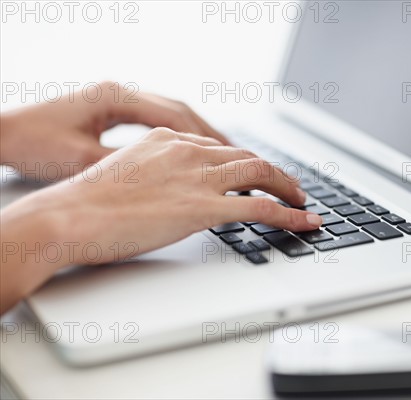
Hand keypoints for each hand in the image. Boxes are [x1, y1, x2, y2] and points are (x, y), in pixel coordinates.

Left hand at [0, 81, 229, 179]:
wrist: (4, 133)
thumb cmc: (34, 144)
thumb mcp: (83, 160)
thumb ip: (127, 165)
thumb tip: (164, 181)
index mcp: (116, 98)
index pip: (175, 116)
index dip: (207, 139)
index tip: (232, 158)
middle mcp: (121, 93)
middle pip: (180, 111)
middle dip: (212, 135)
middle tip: (240, 157)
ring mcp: (117, 100)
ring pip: (172, 115)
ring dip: (198, 135)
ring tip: (225, 156)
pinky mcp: (112, 111)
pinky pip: (157, 122)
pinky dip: (178, 137)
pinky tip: (189, 154)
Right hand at [4, 127, 321, 266]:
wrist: (70, 215)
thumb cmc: (88, 202)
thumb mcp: (127, 174)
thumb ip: (156, 174)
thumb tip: (172, 191)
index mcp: (170, 141)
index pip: (221, 148)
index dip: (246, 163)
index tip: (257, 174)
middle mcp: (188, 151)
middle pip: (247, 156)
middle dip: (275, 172)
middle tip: (290, 187)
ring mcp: (198, 178)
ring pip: (260, 174)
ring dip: (288, 188)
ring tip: (302, 203)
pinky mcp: (203, 207)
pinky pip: (260, 208)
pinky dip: (289, 214)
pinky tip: (304, 222)